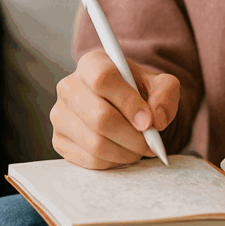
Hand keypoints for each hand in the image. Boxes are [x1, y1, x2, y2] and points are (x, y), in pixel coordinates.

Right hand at [50, 49, 180, 169]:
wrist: (122, 105)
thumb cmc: (139, 91)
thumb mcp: (160, 84)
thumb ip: (165, 94)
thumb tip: (155, 119)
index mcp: (92, 63)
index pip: (103, 79)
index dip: (128, 103)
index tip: (148, 122)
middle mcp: (69, 86)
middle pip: (99, 117)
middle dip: (131, 136)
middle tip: (149, 143)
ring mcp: (60, 114)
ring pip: (95, 143)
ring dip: (125, 152)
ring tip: (139, 148)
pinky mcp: (59, 140)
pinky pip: (89, 159)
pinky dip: (113, 162)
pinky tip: (123, 152)